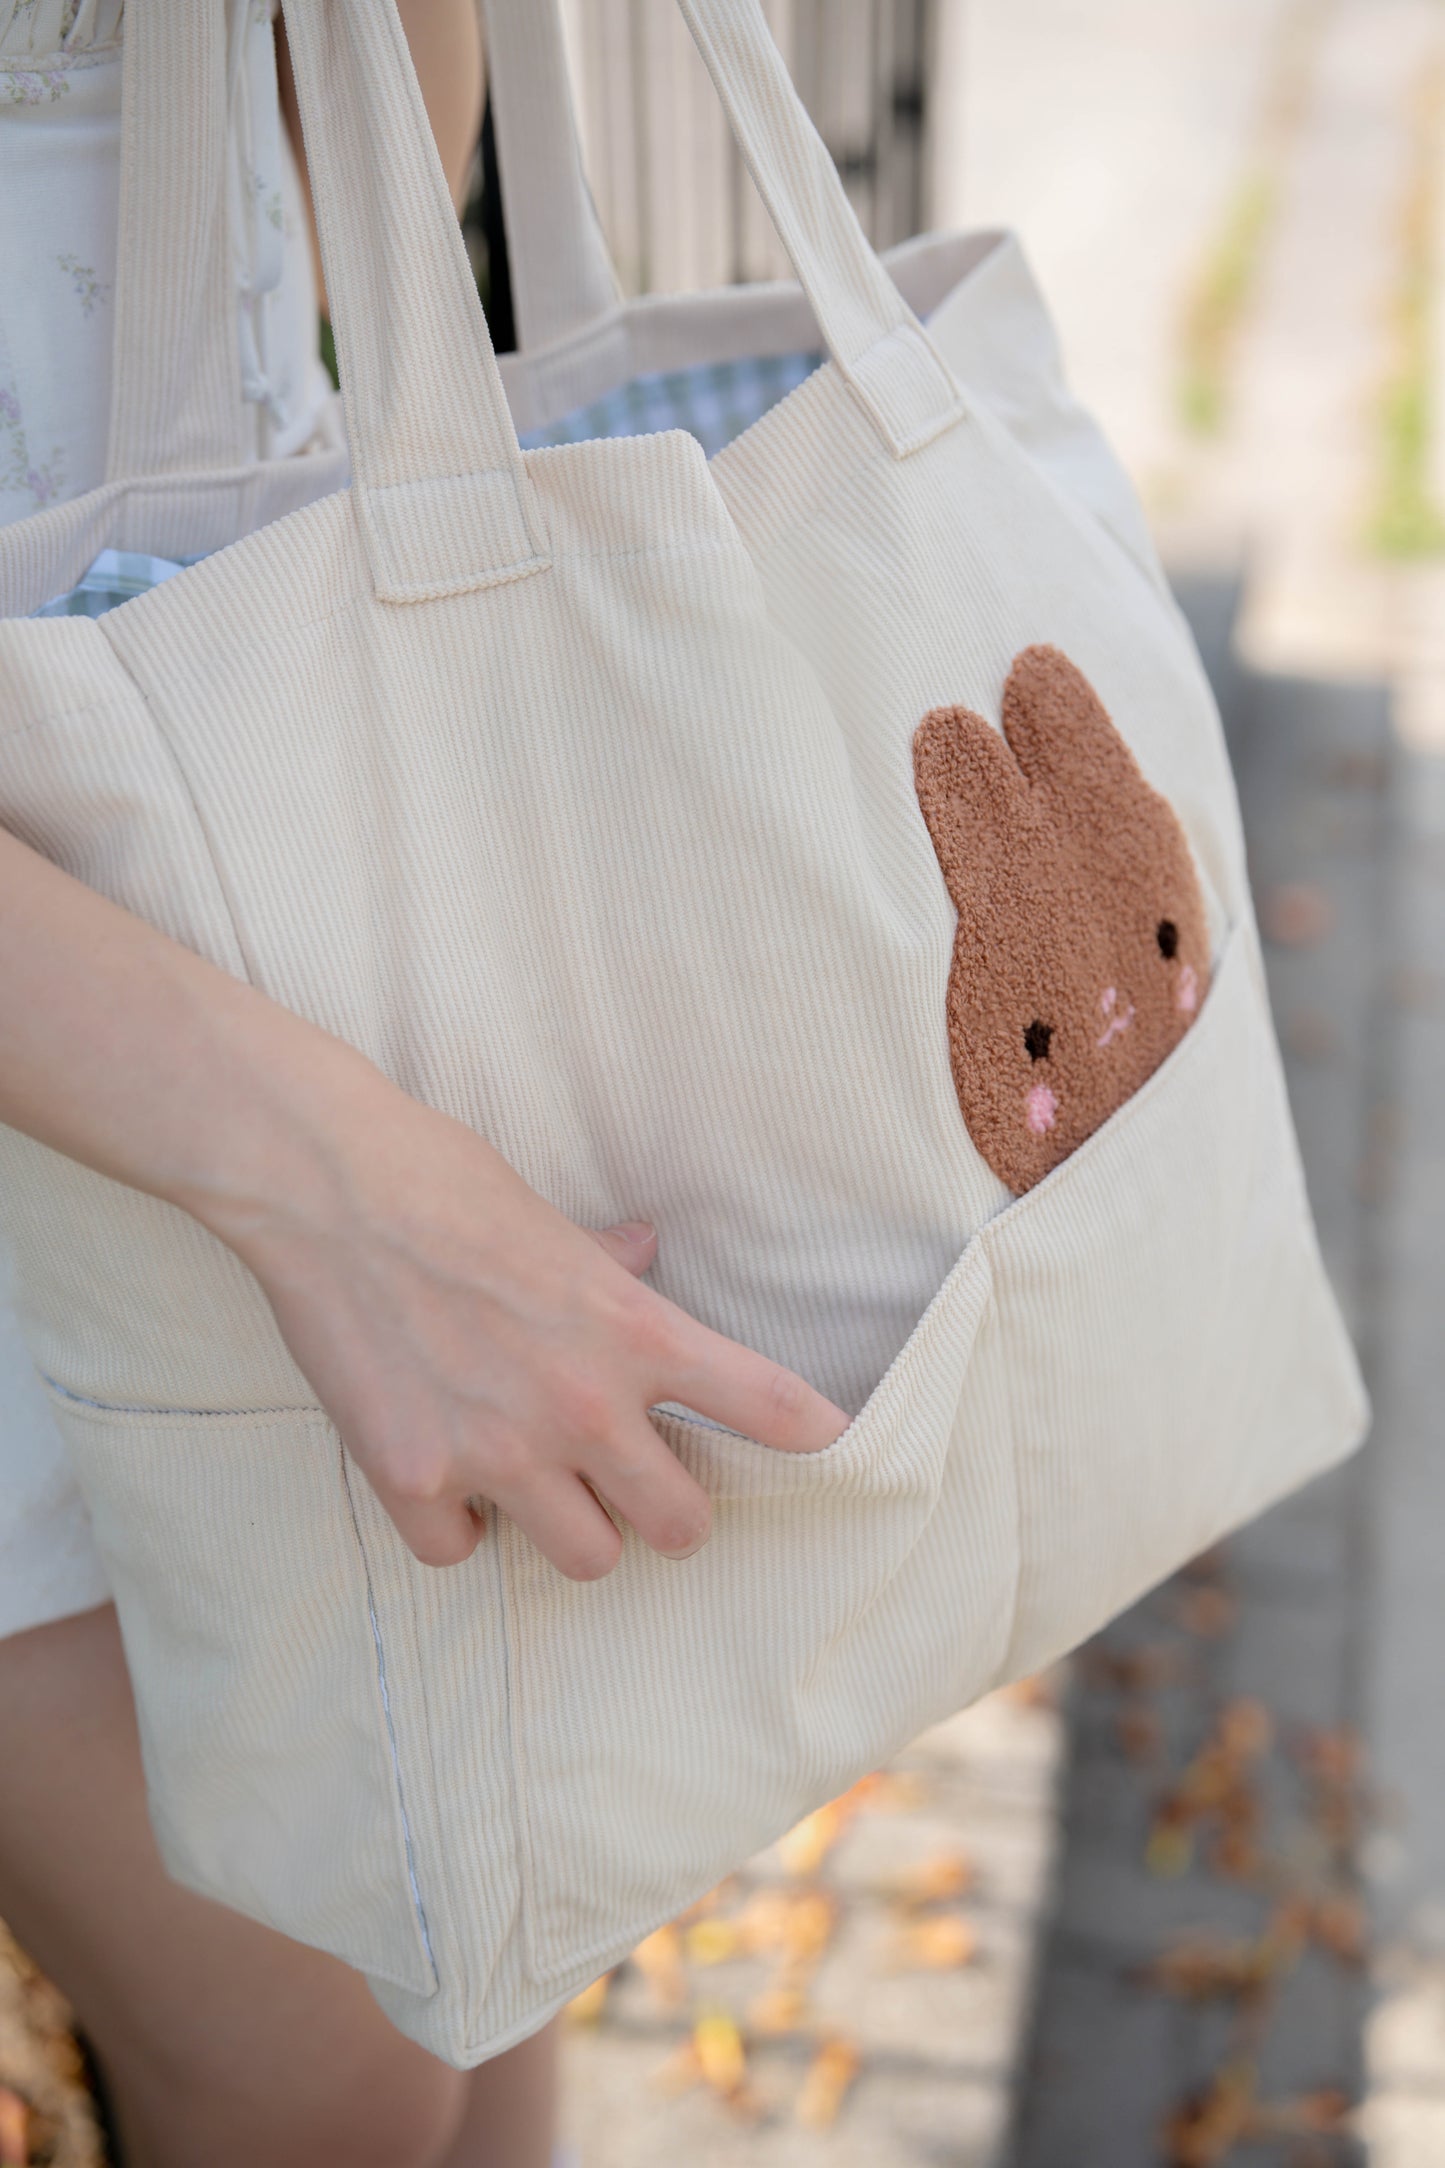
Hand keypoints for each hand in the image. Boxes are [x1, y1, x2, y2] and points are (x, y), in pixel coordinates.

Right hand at [225, 1081, 849, 1579]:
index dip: (814, 1437)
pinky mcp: (415, 1479)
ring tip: (535, 1484)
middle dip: (667, 1512)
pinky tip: (440, 1474)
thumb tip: (643, 1252)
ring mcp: (500, 1452)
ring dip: (570, 1528)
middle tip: (638, 1483)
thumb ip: (608, 1264)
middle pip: (681, 1528)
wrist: (326, 1187)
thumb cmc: (443, 1180)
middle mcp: (582, 1406)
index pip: (766, 1404)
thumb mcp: (551, 1219)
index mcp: (633, 1332)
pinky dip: (456, 1525)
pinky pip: (462, 1553)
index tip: (833, 1448)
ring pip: (588, 1561)